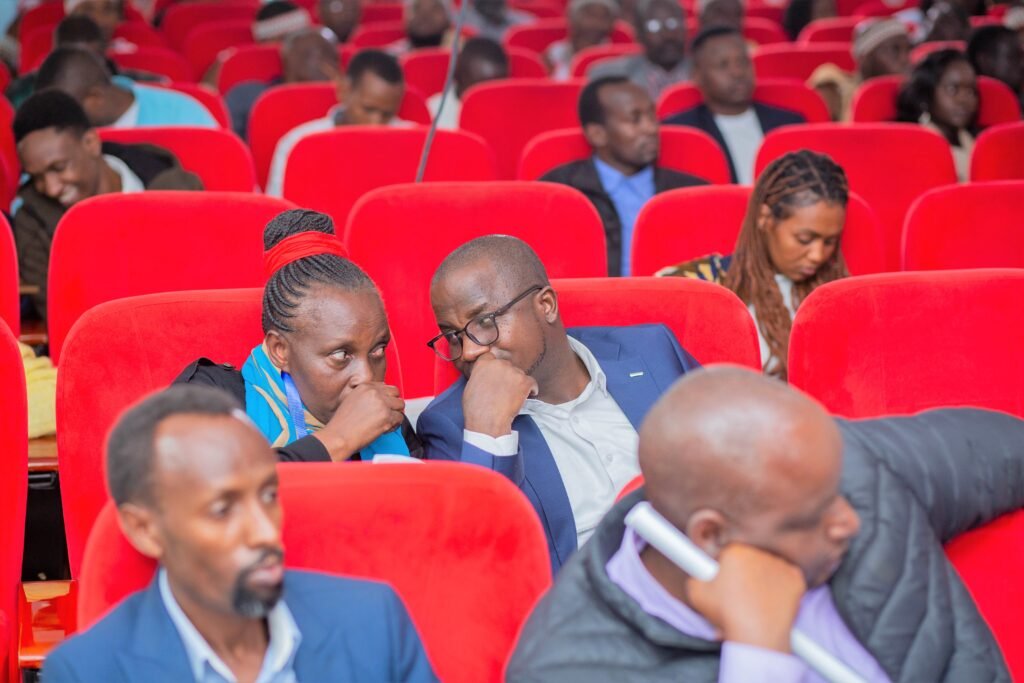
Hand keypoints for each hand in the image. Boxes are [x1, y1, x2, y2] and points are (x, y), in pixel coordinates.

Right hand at [314, 383, 404, 460]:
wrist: (339, 436)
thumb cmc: (342, 424)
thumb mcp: (351, 400)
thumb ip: (366, 396)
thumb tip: (380, 397)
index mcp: (365, 387)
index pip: (385, 386)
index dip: (386, 397)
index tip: (383, 406)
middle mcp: (374, 392)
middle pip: (396, 393)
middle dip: (393, 403)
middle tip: (387, 413)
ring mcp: (382, 404)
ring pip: (400, 405)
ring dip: (395, 414)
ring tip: (386, 422)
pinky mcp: (387, 416)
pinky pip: (400, 418)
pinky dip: (395, 425)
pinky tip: (385, 429)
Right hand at [462, 352, 538, 437]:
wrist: (487, 420)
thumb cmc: (476, 408)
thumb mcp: (470, 386)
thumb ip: (479, 376)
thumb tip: (484, 377)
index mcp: (484, 363)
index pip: (491, 357)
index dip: (494, 367)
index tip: (496, 375)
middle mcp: (499, 364)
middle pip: (506, 365)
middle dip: (506, 375)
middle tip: (505, 389)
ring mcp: (513, 372)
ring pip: (519, 374)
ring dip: (518, 383)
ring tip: (514, 396)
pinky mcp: (524, 381)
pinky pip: (532, 382)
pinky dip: (531, 389)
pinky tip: (527, 396)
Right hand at [685, 544, 805, 652]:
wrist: (758, 636)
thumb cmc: (727, 614)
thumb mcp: (696, 592)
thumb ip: (695, 573)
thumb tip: (698, 569)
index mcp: (735, 550)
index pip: (726, 553)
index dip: (722, 569)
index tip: (722, 580)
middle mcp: (759, 552)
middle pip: (747, 559)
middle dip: (741, 572)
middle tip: (736, 594)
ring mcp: (780, 564)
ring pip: (766, 568)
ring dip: (759, 579)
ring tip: (752, 602)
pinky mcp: (796, 578)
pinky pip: (785, 578)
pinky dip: (778, 588)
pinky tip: (769, 602)